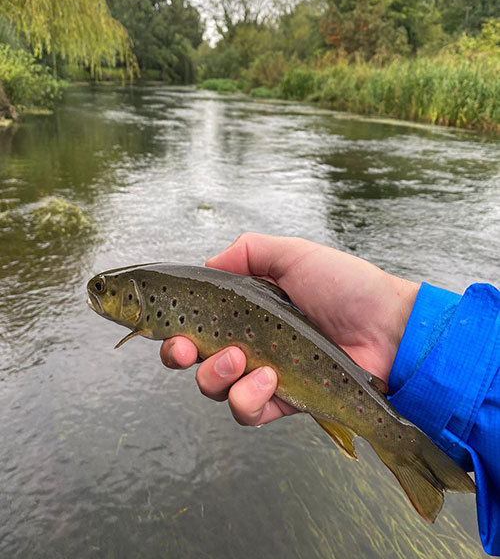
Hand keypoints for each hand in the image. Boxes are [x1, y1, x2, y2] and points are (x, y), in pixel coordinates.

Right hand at [160, 233, 418, 425]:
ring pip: (216, 388)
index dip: (175, 327)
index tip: (166, 326)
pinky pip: (248, 412)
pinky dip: (249, 398)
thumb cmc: (345, 286)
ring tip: (242, 358)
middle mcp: (250, 342)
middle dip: (180, 355)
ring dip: (217, 375)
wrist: (388, 327)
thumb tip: (208, 262)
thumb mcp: (293, 254)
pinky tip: (269, 378)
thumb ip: (248, 251)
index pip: (198, 322)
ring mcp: (264, 374)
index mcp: (247, 310)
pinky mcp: (283, 402)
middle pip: (195, 359)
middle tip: (187, 348)